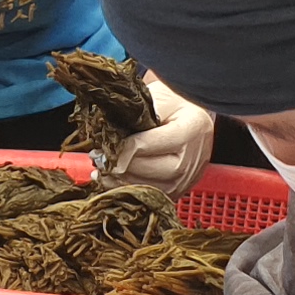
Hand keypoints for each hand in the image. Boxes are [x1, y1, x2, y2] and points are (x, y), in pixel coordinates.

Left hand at [92, 69, 213, 197]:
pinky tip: (112, 180)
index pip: (145, 145)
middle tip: (98, 156)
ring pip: (144, 187)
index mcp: (189, 132)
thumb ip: (138, 114)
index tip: (105, 143)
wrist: (196, 119)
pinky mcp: (178, 192)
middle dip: (117, 164)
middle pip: (144, 170)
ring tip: (102, 168)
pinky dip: (127, 189)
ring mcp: (185, 181)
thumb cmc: (176, 105)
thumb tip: (110, 132)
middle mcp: (190, 161)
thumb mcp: (160, 98)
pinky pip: (148, 196)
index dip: (121, 146)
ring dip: (118, 179)